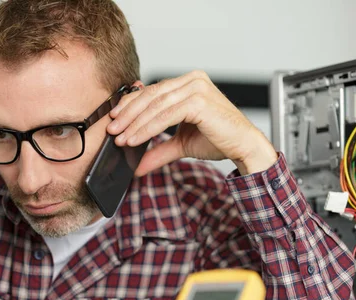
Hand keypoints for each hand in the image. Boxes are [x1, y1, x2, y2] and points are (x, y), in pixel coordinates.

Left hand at [107, 71, 277, 175]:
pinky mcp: (199, 101)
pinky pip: (165, 115)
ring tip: (121, 139)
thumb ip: (159, 149)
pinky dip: (147, 128)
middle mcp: (192, 80)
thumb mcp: (181, 143)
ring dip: (134, 124)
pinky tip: (135, 139)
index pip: (151, 91)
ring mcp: (196, 88)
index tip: (113, 120)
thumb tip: (137, 164)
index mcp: (187, 83)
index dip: (130, 105)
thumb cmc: (219, 139)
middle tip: (112, 130)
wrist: (243, 146)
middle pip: (150, 95)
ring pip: (155, 105)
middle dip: (128, 114)